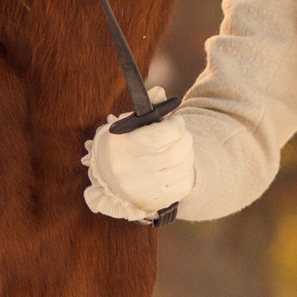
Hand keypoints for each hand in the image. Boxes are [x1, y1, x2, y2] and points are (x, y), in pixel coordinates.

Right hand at [83, 100, 193, 217]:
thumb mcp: (128, 124)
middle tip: (181, 133)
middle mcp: (131, 170)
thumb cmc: (124, 143)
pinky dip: (187, 172)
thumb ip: (146, 109)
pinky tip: (179, 165)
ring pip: (183, 168)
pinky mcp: (154, 201)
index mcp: (123, 147)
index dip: (176, 126)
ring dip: (188, 154)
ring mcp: (144, 189)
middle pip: (176, 153)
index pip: (160, 136)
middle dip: (185, 138)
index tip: (176, 121)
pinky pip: (184, 185)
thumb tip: (162, 94)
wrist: (109, 176)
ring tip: (180, 148)